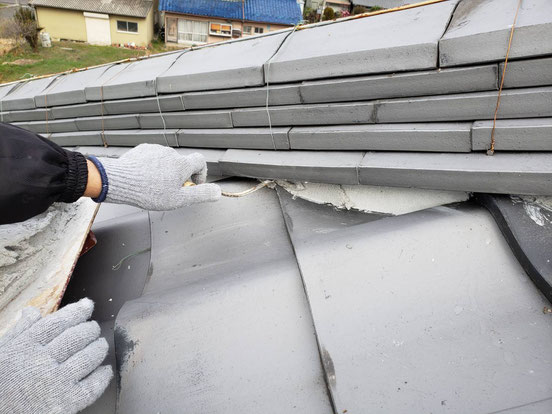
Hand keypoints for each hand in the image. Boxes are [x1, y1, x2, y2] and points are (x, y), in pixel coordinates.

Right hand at [0, 298, 111, 413]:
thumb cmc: (0, 384)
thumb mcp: (2, 353)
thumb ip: (19, 332)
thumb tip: (32, 312)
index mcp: (25, 347)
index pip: (58, 322)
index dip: (77, 311)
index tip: (87, 305)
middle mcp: (41, 362)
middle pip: (77, 337)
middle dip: (90, 329)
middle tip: (94, 328)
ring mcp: (55, 382)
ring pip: (88, 358)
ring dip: (99, 348)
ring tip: (101, 345)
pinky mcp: (65, 403)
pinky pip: (92, 386)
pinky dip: (103, 376)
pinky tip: (105, 371)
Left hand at [99, 144, 220, 209]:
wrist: (119, 181)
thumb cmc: (149, 192)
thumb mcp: (179, 200)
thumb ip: (201, 195)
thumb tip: (218, 192)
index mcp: (182, 164)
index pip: (200, 161)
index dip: (201, 173)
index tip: (193, 184)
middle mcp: (170, 153)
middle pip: (182, 163)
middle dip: (179, 176)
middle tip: (170, 191)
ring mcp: (155, 150)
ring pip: (166, 161)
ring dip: (165, 171)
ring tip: (154, 186)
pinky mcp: (141, 150)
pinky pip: (152, 158)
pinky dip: (152, 167)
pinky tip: (144, 178)